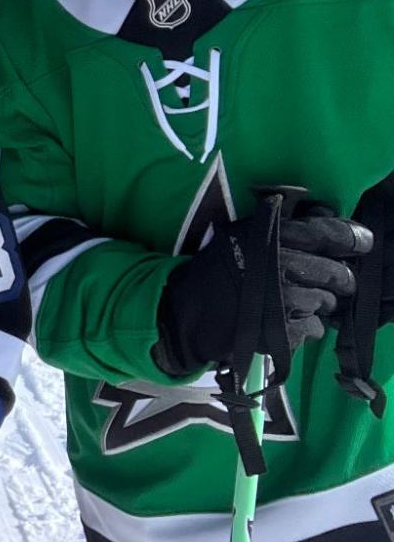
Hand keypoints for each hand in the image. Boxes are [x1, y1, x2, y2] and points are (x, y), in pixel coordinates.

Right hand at [155, 205, 370, 378]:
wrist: (183, 312)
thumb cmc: (214, 270)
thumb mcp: (243, 233)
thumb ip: (284, 223)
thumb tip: (327, 210)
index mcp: (275, 236)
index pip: (333, 233)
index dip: (353, 238)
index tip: (358, 244)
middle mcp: (284, 265)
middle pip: (339, 274)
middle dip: (334, 280)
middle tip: (320, 282)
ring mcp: (286, 300)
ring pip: (329, 303)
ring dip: (317, 304)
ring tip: (292, 303)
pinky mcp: (284, 331)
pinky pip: (314, 329)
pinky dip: (303, 327)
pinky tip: (282, 321)